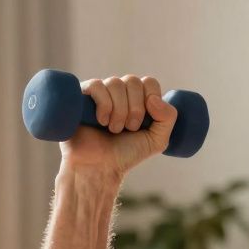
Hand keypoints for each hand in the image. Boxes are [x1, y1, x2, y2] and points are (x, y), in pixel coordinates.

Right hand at [59, 74, 177, 177]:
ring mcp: (100, 93)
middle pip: (133, 81)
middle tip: (129, 129)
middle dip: (135, 108)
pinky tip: (102, 121)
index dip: (151, 97)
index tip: (145, 120)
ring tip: (114, 129)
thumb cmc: (126, 154)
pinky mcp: (81, 97)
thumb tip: (153, 99)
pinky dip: (104, 104)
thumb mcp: (157, 140)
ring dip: (119, 110)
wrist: (100, 167)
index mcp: (137, 99)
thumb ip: (168, 118)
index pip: (149, 82)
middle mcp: (119, 92)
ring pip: (115, 82)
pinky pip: (96, 85)